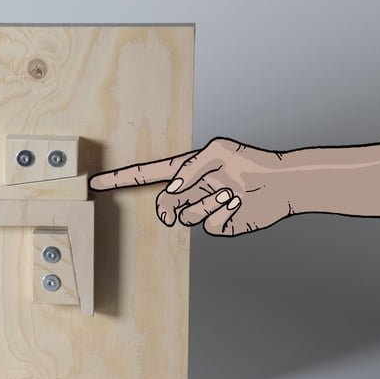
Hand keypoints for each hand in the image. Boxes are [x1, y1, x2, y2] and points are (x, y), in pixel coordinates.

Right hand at [89, 138, 297, 236]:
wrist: (282, 186)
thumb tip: (172, 191)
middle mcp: (190, 190)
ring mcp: (202, 209)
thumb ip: (189, 169)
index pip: (146, 174)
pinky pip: (207, 226)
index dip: (121, 179)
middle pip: (163, 203)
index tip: (97, 182)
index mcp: (186, 170)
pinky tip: (238, 206)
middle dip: (173, 204)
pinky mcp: (217, 226)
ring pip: (187, 215)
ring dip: (210, 203)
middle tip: (190, 201)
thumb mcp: (218, 152)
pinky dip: (222, 215)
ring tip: (233, 194)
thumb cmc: (252, 162)